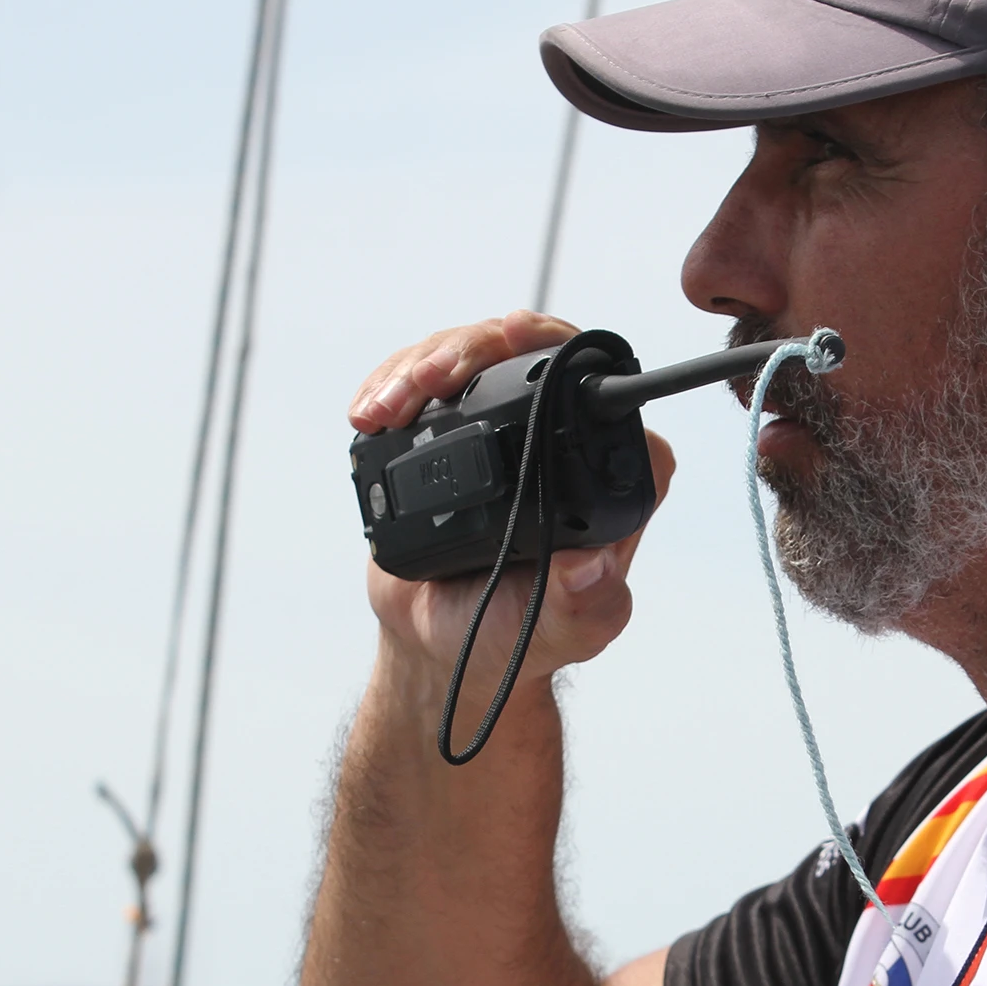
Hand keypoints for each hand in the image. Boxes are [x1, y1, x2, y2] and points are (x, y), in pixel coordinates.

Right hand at [347, 311, 676, 707]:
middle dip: (473, 348)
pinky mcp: (458, 429)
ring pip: (477, 355)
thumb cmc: (512, 638)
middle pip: (533, 352)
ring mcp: (512, 429)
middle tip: (428, 378)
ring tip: (384, 408)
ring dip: (422, 364)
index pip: (606, 390)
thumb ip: (583, 606)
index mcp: (614, 481)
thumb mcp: (559, 632)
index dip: (561, 352)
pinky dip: (394, 382)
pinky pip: (432, 378)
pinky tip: (372, 410)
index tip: (511, 343)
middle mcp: (571, 444)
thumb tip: (595, 566)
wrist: (444, 642)